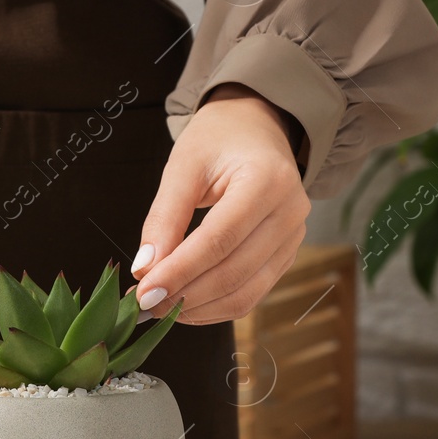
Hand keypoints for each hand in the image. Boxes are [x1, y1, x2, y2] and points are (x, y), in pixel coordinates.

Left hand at [132, 84, 308, 323]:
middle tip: (142, 305)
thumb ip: (164, 217)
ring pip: (246, 292)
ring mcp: (294, 237)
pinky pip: (252, 293)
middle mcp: (290, 212)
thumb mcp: (183, 166)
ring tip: (159, 307)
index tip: (143, 291)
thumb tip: (144, 270)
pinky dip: (215, 307)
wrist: (256, 129)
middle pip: (234, 272)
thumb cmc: (218, 140)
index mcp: (267, 181)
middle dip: (184, 295)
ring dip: (199, 309)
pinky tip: (184, 305)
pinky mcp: (287, 255)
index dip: (180, 271)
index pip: (220, 240)